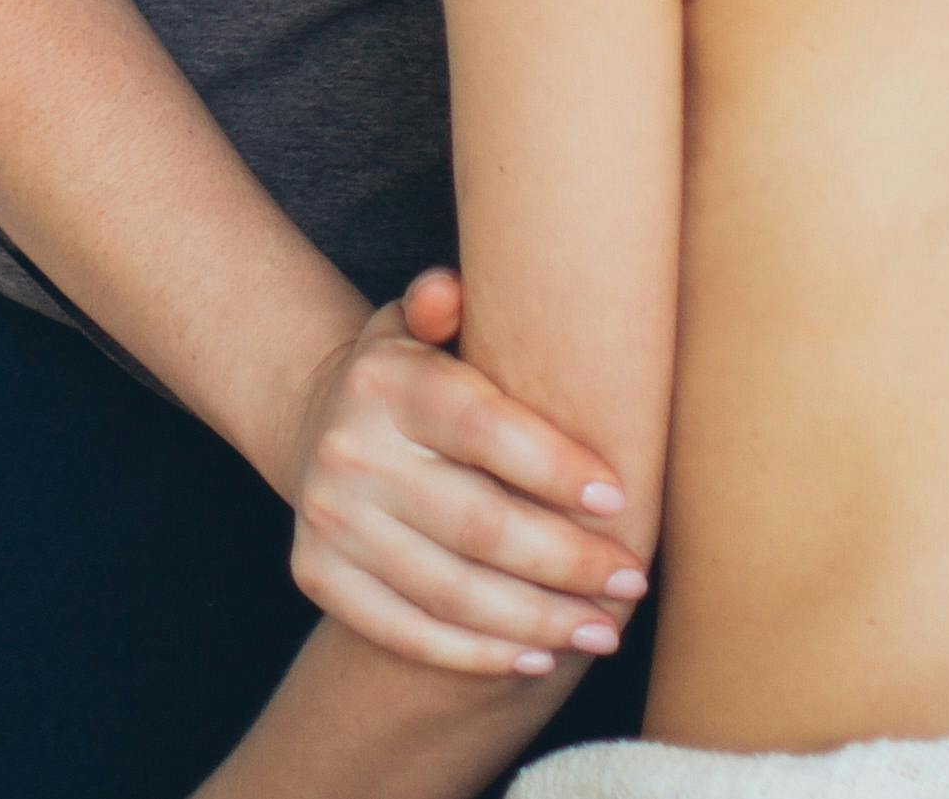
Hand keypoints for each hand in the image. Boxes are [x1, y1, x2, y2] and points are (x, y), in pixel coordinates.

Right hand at [279, 267, 647, 679]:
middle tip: (631, 579)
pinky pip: (403, 630)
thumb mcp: (424, 326)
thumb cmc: (414, 377)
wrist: (318, 425)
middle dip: (566, 561)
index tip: (619, 499)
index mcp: (386, 380)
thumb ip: (445, 305)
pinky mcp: (317, 576)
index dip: (554, 468)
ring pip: (448, 589)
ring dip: (535, 619)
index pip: (483, 428)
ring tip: (601, 631)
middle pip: (476, 523)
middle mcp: (348, 450)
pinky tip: (534, 657)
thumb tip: (448, 291)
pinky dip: (474, 653)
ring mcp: (329, 519)